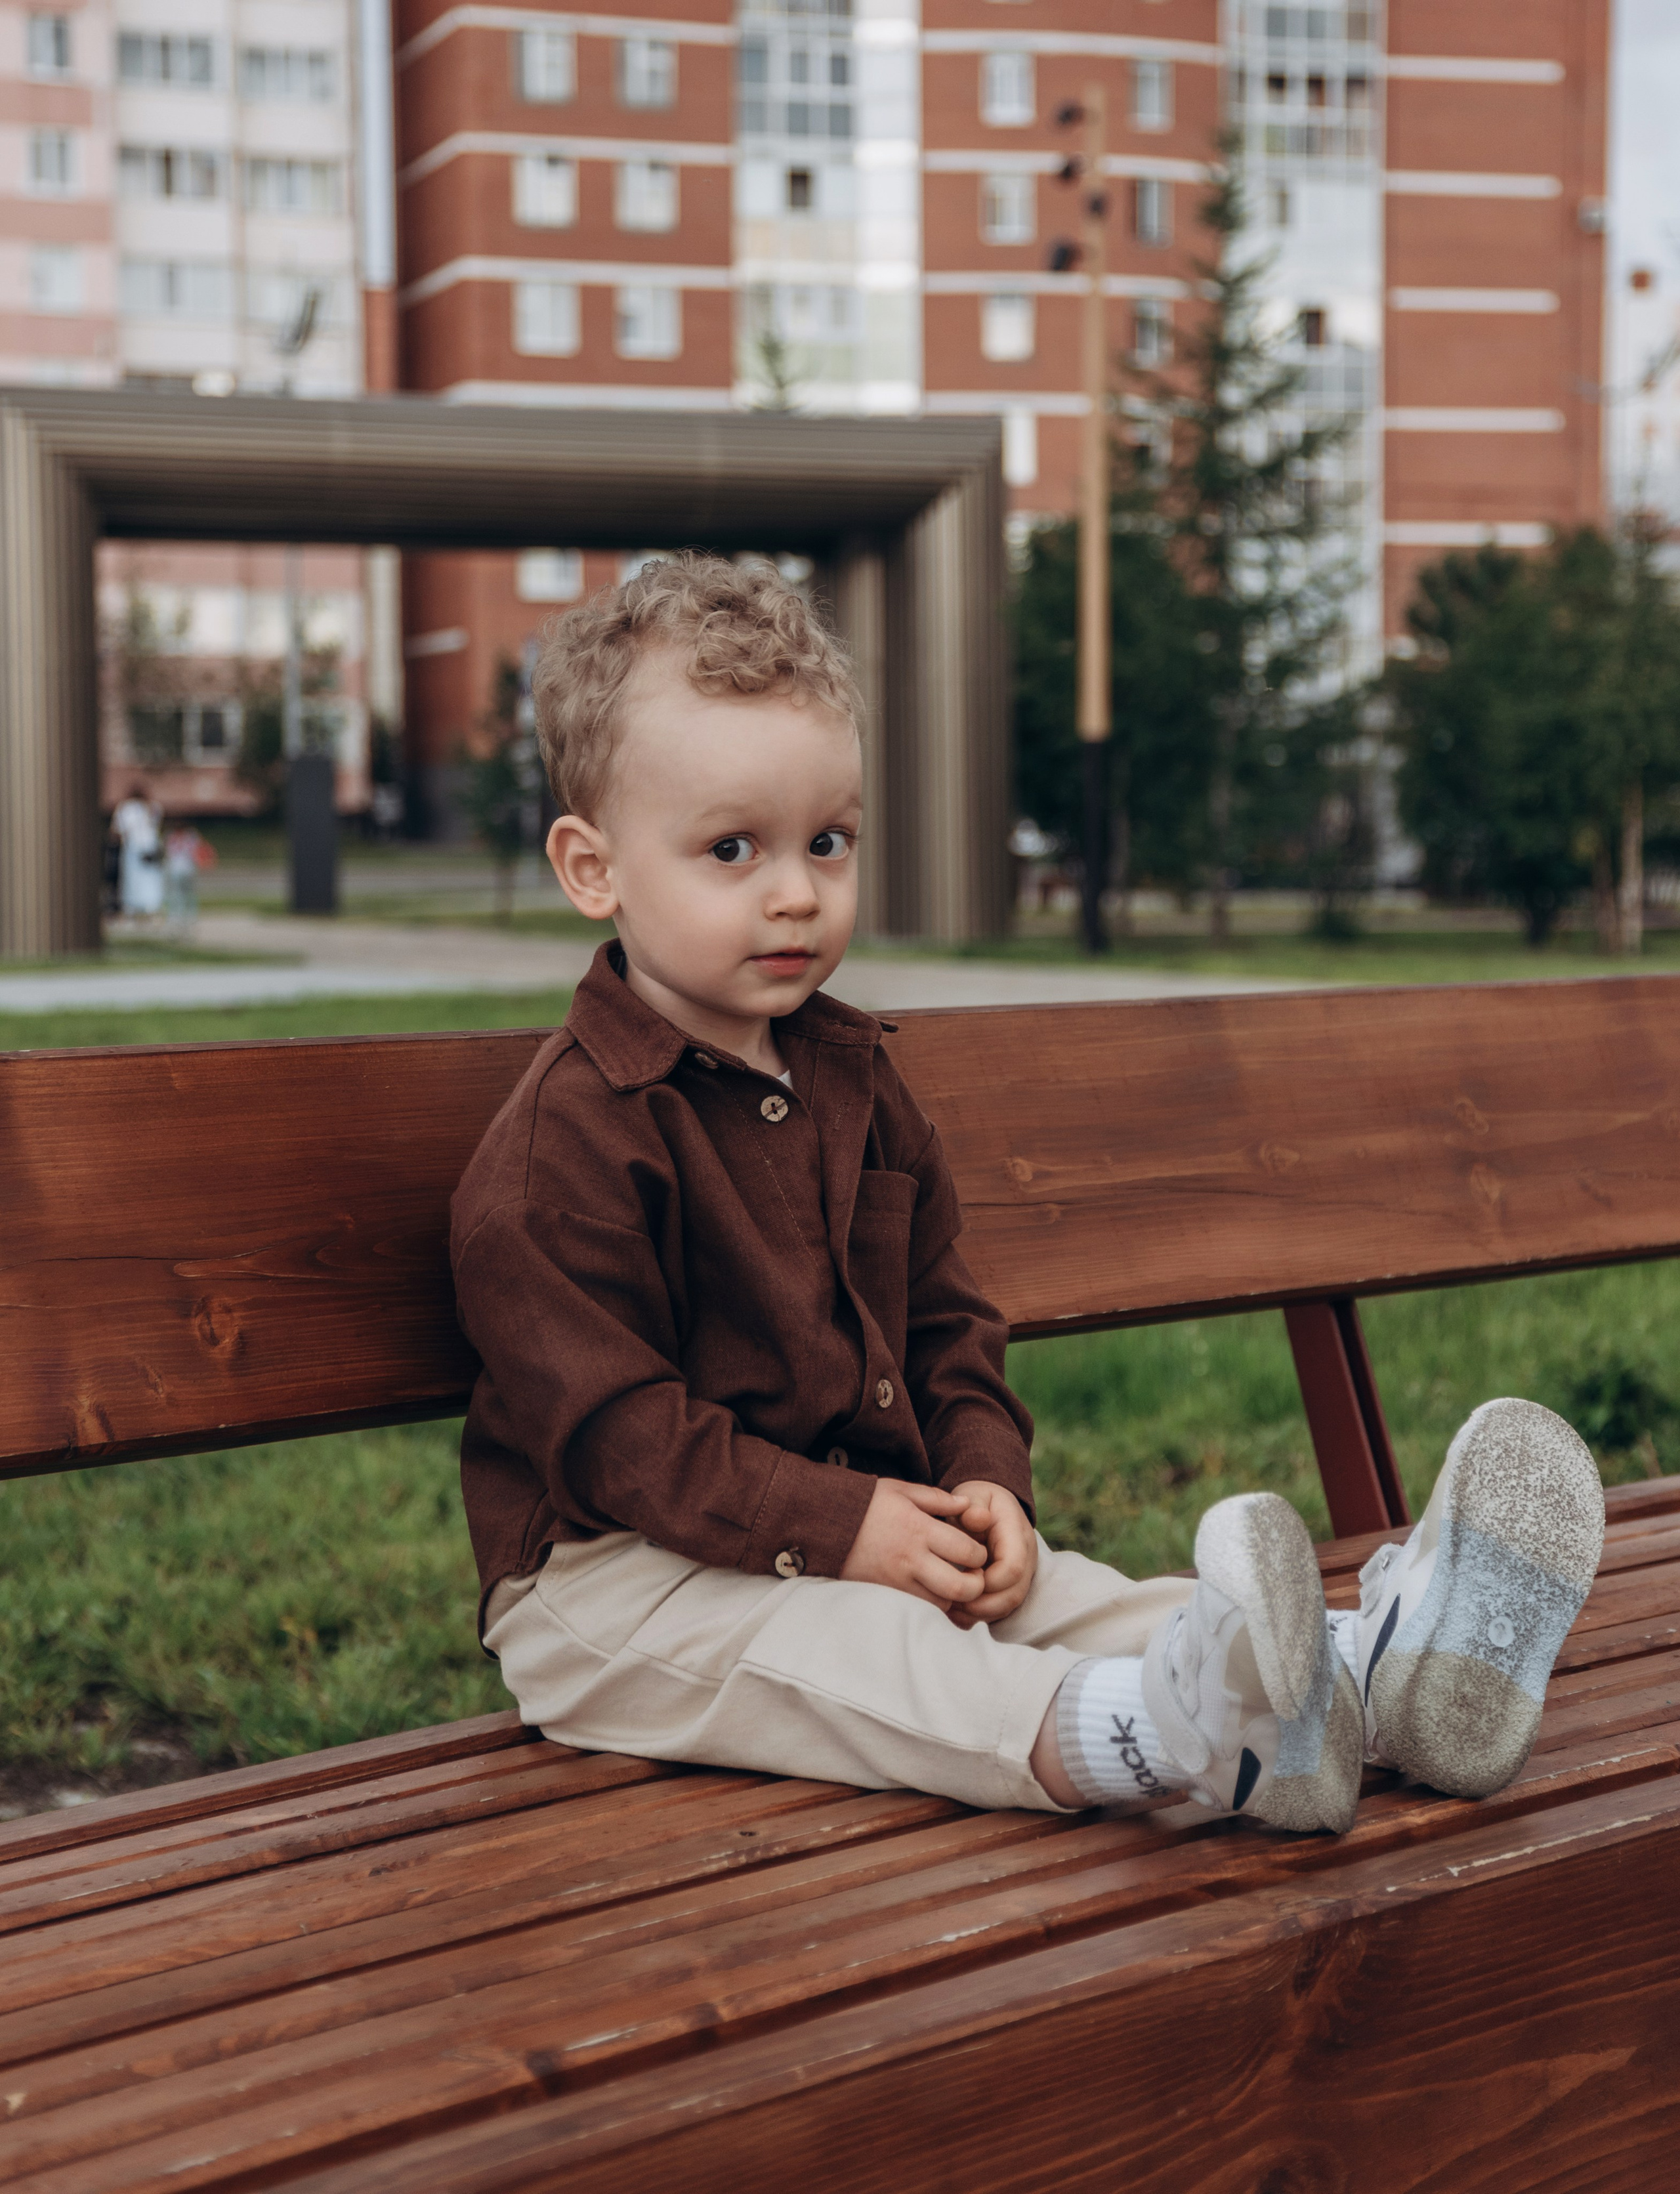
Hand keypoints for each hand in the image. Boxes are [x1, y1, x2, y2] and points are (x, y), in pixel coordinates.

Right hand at [839, 1479, 989, 1609]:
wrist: (825, 1524)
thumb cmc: (866, 1503)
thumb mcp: (901, 1491)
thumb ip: (937, 1498)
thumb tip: (968, 1504)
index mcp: (918, 1528)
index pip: (966, 1551)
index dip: (980, 1555)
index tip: (976, 1552)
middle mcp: (910, 1558)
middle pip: (959, 1587)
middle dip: (975, 1585)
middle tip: (973, 1576)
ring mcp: (896, 1580)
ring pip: (940, 1604)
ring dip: (952, 1597)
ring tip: (950, 1582)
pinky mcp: (885, 1593)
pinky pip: (918, 1608)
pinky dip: (930, 1603)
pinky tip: (930, 1589)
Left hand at [944, 1481, 1036, 1627]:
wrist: (990, 1505)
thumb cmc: (979, 1501)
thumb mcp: (974, 1494)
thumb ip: (973, 1505)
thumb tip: (977, 1518)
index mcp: (1018, 1535)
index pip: (1012, 1568)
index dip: (987, 1580)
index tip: (963, 1575)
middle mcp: (1026, 1558)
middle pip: (1014, 1594)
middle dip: (983, 1604)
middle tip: (953, 1602)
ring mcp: (1021, 1575)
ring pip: (1008, 1606)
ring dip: (980, 1613)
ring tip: (952, 1609)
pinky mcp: (1011, 1586)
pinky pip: (1000, 1609)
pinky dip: (979, 1615)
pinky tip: (956, 1613)